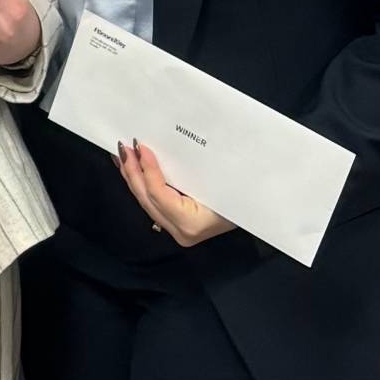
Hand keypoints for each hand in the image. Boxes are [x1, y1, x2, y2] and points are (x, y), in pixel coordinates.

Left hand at [117, 138, 234, 247]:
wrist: (256, 211)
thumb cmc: (243, 194)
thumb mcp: (219, 179)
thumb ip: (187, 170)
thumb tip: (156, 148)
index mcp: (191, 223)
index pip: (159, 194)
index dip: (147, 170)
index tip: (140, 147)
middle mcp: (180, 231)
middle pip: (147, 198)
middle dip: (132, 172)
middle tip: (123, 147)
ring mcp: (176, 230)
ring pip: (146, 202)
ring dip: (133, 177)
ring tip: (123, 156)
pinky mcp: (175, 225)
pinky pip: (153, 203)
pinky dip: (143, 185)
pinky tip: (134, 170)